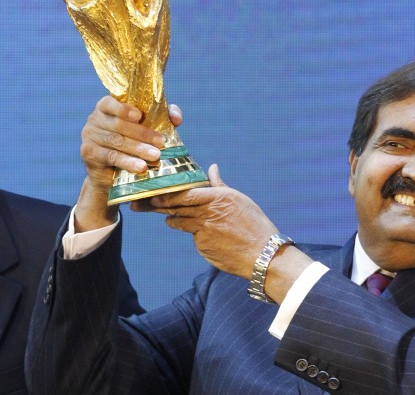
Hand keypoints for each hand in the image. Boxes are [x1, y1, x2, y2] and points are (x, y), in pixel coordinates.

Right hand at [75, 96, 181, 230]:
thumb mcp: (148, 126)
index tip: (140, 116)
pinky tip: (141, 167)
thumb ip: (163, 116)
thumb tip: (176, 118)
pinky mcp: (89, 153)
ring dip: (138, 149)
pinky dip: (127, 162)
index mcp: (106, 107)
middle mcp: (95, 119)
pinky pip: (111, 157)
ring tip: (156, 156)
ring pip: (117, 142)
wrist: (113, 171)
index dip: (124, 109)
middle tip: (161, 142)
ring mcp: (89, 136)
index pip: (110, 102)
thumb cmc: (133, 141)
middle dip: (143, 134)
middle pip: (119, 125)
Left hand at [132, 164, 276, 277]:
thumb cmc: (254, 224)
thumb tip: (212, 168)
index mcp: (218, 198)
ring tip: (168, 217)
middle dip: (159, 205)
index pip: (185, 193)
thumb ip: (219, 185)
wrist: (263, 254)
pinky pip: (192, 237)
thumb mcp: (238, 200)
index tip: (155, 192)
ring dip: (172, 219)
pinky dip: (193, 234)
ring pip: (179, 223)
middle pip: (176, 207)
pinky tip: (204, 235)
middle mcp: (208, 213)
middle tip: (144, 204)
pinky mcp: (203, 246)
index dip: (167, 193)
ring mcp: (204, 231)